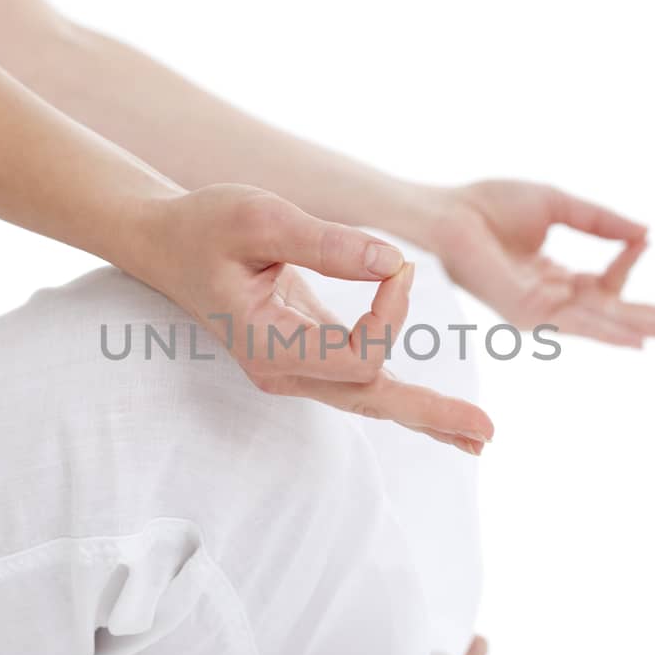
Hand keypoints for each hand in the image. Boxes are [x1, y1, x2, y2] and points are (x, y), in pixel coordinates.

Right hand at [135, 184, 493, 453]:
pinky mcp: (307, 353)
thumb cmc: (205, 225)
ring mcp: (295, 367)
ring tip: (480, 437)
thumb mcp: (260, 217)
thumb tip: (392, 261)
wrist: (166, 241)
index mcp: (268, 346)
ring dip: (426, 414)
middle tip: (489, 432)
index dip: (392, 314)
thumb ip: (325, 241)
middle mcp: (283, 370)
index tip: (395, 264)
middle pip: (370, 400)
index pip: (358, 355)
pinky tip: (441, 417)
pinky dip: (404, 397)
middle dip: (431, 414)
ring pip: (370, 398)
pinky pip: (362, 381)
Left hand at [428, 180, 654, 347]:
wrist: (444, 212)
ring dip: (646, 326)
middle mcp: (549, 300)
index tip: (644, 241)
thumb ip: (601, 222)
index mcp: (553, 278)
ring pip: (603, 322)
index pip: (605, 283)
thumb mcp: (559, 206)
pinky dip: (611, 330)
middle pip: (613, 313)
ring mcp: (539, 310)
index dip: (629, 263)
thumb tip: (646, 234)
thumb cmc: (487, 205)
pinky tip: (640, 338)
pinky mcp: (527, 311)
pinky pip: (577, 322)